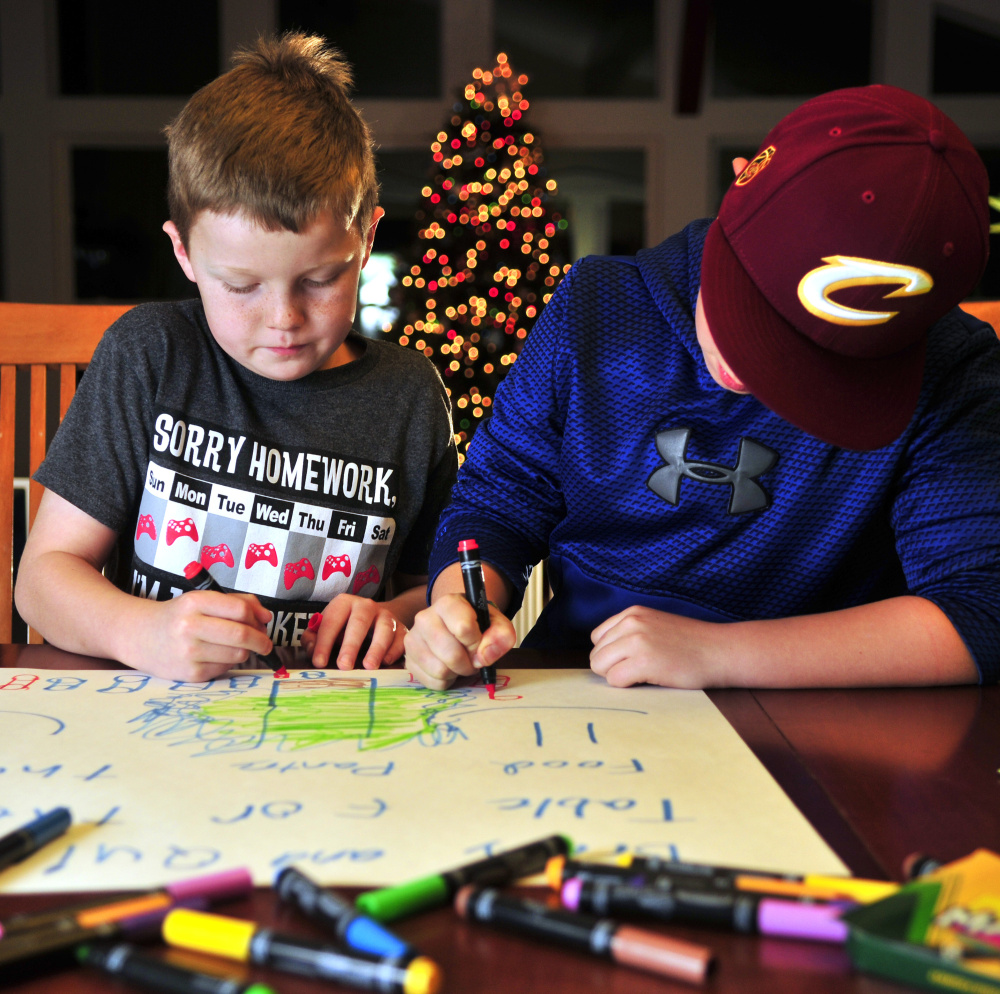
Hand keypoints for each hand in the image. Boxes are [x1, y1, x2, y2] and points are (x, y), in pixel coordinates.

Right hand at [123, 591, 272, 682]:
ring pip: (238, 654)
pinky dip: (229, 662)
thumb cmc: (178, 616)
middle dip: (261, 640)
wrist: (139, 636)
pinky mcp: (190, 674)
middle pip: (241, 634)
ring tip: (235, 646)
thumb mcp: (202, 600)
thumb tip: (266, 617)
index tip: (265, 622)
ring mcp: (188, 653)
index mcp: (195, 602)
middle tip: (266, 644)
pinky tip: (217, 655)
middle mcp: (189, 627)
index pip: (240, 609)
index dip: (258, 616)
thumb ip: (237, 602)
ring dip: (245, 651)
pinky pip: (225, 668)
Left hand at [301, 594, 405, 670]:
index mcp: (344, 603)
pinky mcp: (401, 628)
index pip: (332, 621)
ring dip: (377, 648)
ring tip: (369, 666)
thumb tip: (312, 651)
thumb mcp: (327, 627)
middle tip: (344, 666)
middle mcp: (367, 606)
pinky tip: (386, 662)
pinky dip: (395, 650)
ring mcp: (387, 616)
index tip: (319, 662)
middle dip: (351, 645)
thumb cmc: (345, 627)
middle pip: (359, 623)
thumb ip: (313, 638)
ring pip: (384, 629)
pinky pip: (401, 638)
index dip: (324, 642)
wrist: (377, 618)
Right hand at [404, 594, 515, 689]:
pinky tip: (448, 667)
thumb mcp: (497, 624)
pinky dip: (446, 681)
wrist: (457, 626)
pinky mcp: (409, 660)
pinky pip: (432, 682)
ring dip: (457, 672)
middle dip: (469, 663)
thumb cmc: (478, 625)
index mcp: (448, 603)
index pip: (463, 628)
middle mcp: (424, 618)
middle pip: (451, 654)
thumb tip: (485, 656)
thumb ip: (501, 635)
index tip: (480, 643)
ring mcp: (413, 640)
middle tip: (473, 658)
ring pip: (440, 670)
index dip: (477, 643)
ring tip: (460, 662)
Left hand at [590, 606, 725, 689]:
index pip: (598, 638)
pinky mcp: (643, 661)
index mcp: (632, 613)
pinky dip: (627, 686)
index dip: (611, 654)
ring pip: (600, 667)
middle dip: (612, 667)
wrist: (721, 651)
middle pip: (596, 654)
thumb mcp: (655, 626)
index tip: (631, 660)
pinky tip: (649, 679)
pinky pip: (614, 680)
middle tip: (639, 670)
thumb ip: (630, 633)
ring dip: (618, 676)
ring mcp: (636, 641)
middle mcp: (631, 623)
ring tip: (643, 674)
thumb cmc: (691, 645)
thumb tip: (603, 656)